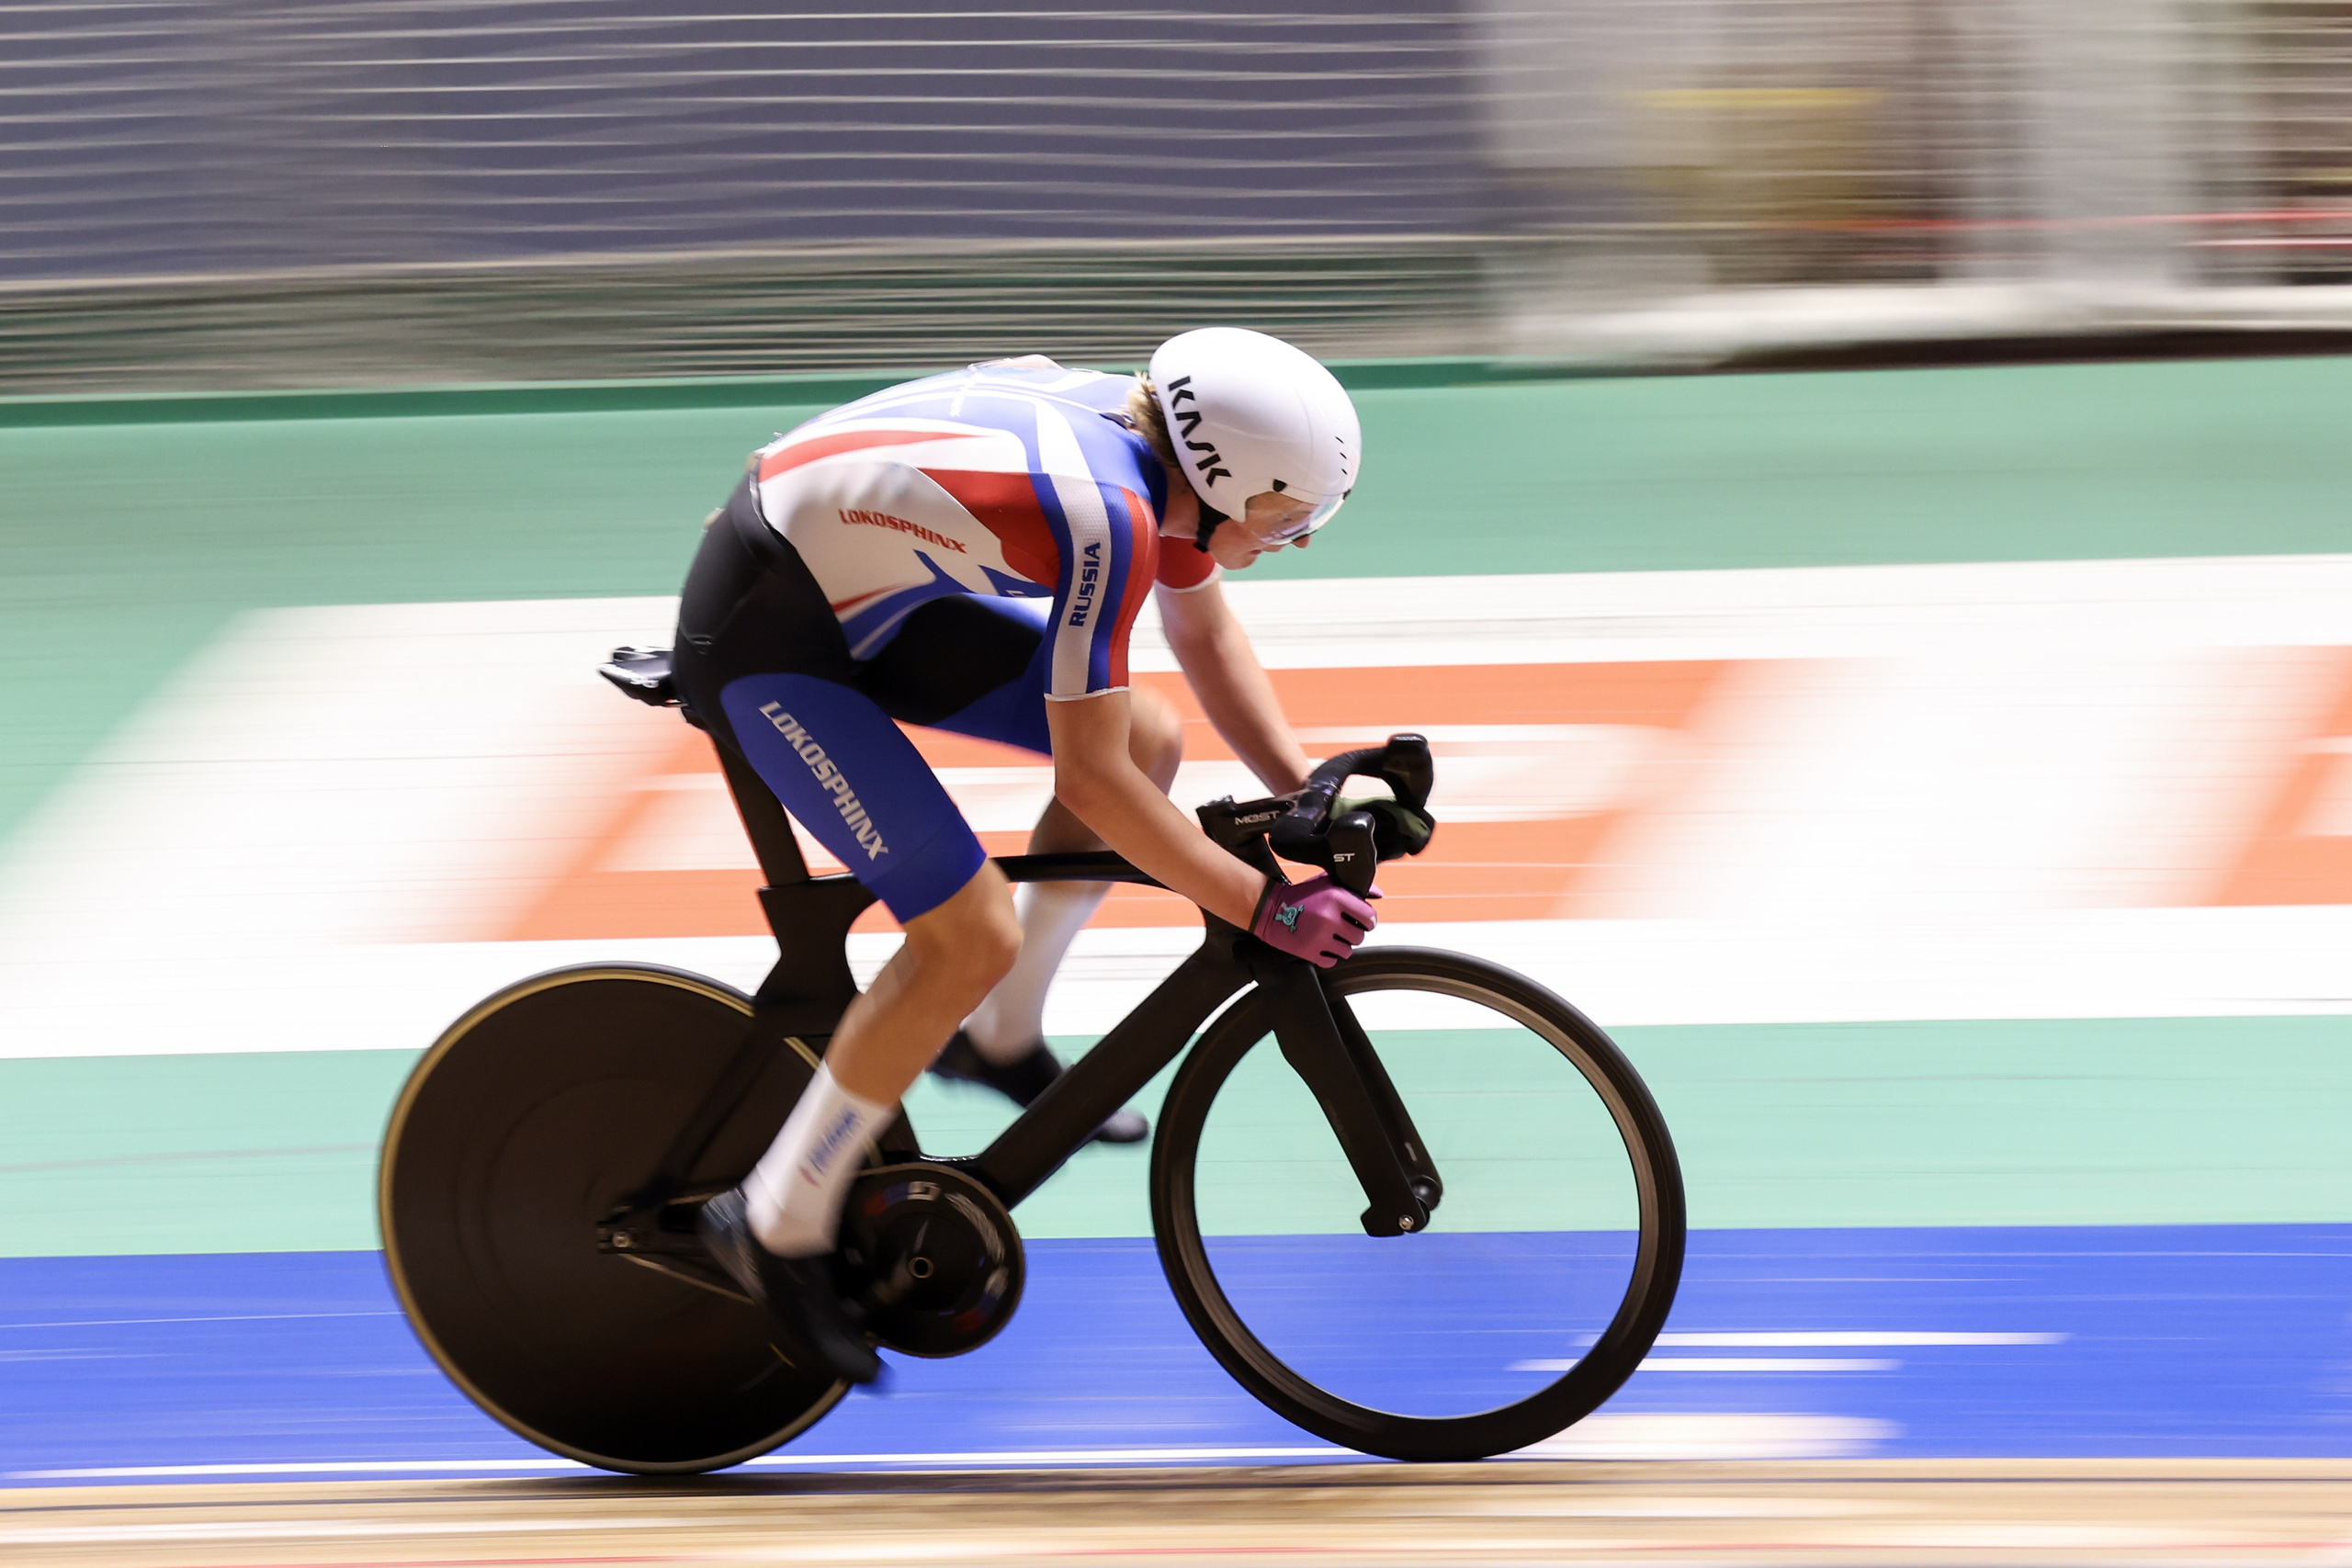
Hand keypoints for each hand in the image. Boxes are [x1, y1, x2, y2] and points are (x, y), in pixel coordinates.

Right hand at [1250, 874, 1377, 966]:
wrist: (1269, 909)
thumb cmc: (1301, 895)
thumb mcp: (1327, 883)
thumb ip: (1354, 887)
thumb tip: (1379, 894)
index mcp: (1336, 897)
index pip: (1369, 917)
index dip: (1367, 920)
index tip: (1361, 921)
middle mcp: (1330, 918)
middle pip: (1359, 937)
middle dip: (1352, 933)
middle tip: (1341, 928)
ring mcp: (1319, 937)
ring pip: (1347, 951)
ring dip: (1341, 945)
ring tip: (1329, 936)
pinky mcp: (1309, 952)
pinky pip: (1331, 960)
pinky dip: (1328, 955)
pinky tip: (1320, 944)